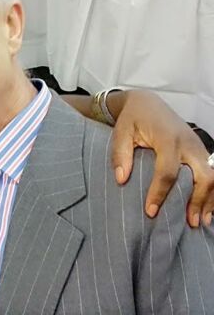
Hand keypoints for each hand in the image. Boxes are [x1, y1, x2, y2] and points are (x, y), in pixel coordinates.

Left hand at [110, 90, 213, 227]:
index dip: (159, 193)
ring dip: (210, 199)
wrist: (147, 102)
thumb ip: (120, 154)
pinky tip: (206, 208)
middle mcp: (188, 143)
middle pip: (203, 175)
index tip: (151, 211)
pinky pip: (213, 172)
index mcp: (166, 138)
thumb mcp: (120, 132)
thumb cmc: (132, 119)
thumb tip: (121, 179)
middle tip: (190, 222)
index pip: (167, 171)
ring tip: (201, 221)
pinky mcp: (201, 150)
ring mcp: (198, 146)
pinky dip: (212, 190)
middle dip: (198, 200)